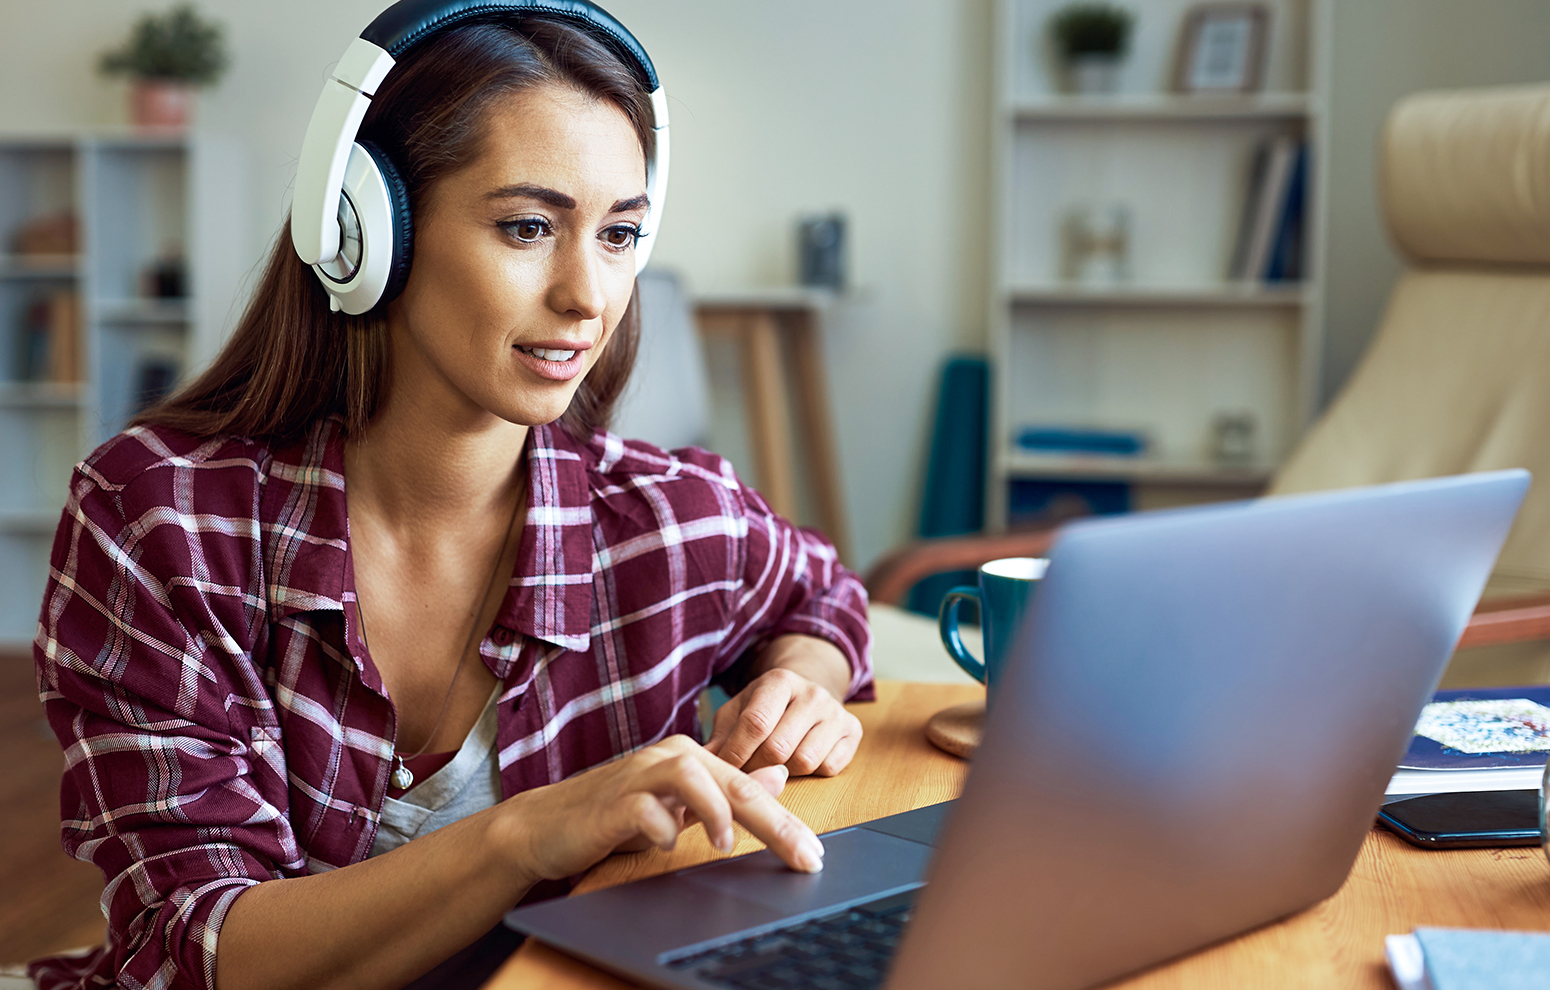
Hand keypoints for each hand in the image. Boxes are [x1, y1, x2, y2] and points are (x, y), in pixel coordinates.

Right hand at [499, 735, 824, 882]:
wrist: (546, 826)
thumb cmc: (614, 817)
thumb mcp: (678, 805)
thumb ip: (725, 792)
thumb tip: (778, 776)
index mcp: (692, 757)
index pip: (750, 788)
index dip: (786, 822)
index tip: (813, 854)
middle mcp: (671, 757)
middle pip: (736, 784)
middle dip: (776, 824)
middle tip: (803, 857)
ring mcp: (641, 775)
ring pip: (695, 779)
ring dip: (717, 812)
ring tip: (725, 846)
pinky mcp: (612, 801)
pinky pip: (645, 807)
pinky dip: (661, 825)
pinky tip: (666, 842)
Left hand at [705, 665, 862, 776]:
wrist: (808, 694)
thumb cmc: (766, 708)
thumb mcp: (738, 712)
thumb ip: (721, 736)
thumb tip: (703, 761)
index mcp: (779, 681)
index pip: (756, 723)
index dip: (736, 753)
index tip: (722, 771)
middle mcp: (812, 693)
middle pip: (778, 748)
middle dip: (756, 768)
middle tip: (747, 772)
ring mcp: (836, 712)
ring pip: (804, 762)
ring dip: (784, 772)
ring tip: (774, 764)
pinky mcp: (853, 731)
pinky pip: (829, 768)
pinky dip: (813, 773)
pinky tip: (802, 761)